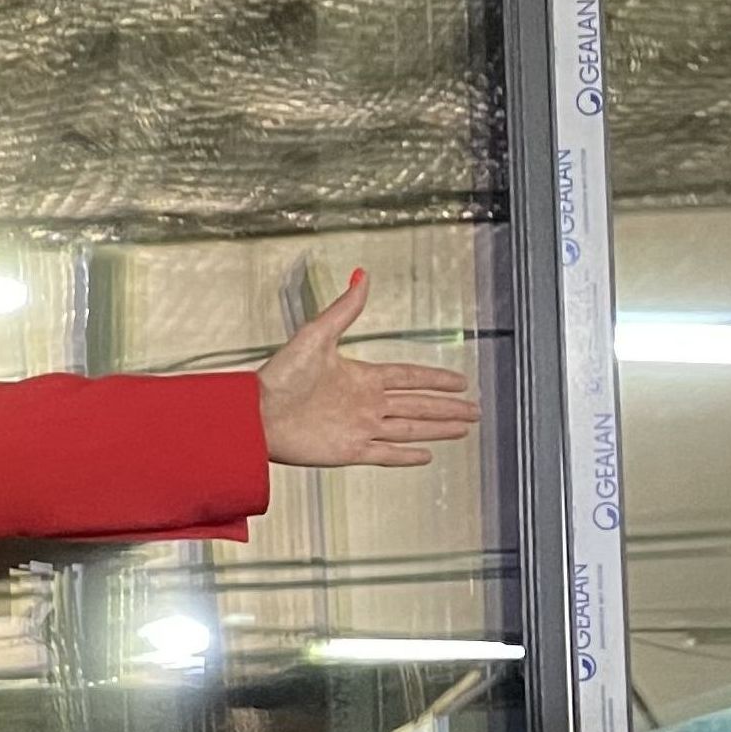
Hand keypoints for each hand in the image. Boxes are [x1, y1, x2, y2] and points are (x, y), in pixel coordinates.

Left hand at [257, 273, 479, 470]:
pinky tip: (428, 455)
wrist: (255, 413)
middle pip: (419, 405)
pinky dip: (407, 456)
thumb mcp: (316, 335)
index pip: (410, 377)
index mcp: (362, 376)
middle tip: (475, 410)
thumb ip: (344, 310)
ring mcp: (360, 428)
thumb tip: (361, 275)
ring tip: (463, 430)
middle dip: (448, 408)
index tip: (460, 382)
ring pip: (410, 428)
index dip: (436, 379)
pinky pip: (386, 453)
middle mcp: (366, 403)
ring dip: (438, 429)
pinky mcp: (349, 450)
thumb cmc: (278, 375)